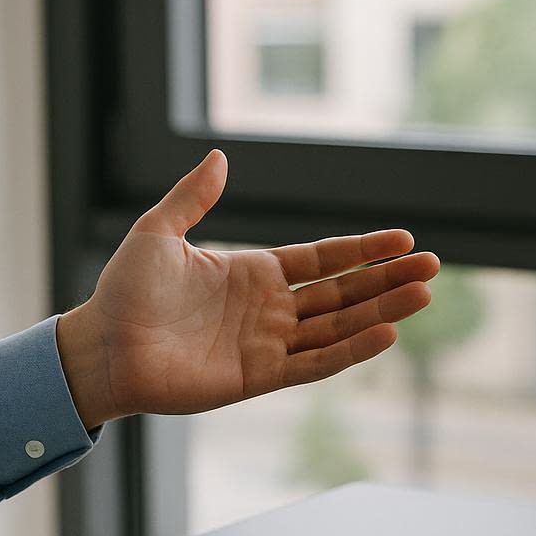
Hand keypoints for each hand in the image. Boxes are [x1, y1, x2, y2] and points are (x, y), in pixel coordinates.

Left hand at [56, 150, 440, 426]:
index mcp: (253, 274)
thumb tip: (221, 158)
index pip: (324, 260)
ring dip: (382, 311)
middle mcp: (269, 310)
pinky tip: (385, 334)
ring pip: (338, 326)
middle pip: (343, 292)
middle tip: (432, 266)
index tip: (403, 239)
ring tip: (423, 295)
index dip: (363, 250)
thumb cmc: (124, 293)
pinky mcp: (259, 377)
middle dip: (388, 279)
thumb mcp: (158, 232)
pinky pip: (314, 363)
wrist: (102, 347)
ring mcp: (268, 345)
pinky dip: (350, 350)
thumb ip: (193, 198)